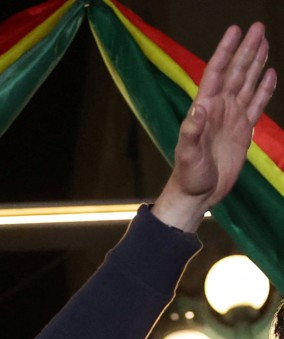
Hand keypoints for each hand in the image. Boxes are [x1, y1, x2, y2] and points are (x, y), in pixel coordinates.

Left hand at [153, 22, 276, 231]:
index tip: (234, 31)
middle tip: (257, 27)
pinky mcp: (242, 130)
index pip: (216, 73)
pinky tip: (270, 74)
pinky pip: (256, 104)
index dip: (225, 52)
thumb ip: (191, 131)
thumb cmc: (188, 175)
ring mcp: (231, 118)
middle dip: (246, 50)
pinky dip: (264, 89)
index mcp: (205, 109)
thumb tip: (199, 107)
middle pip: (235, 72)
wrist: (198, 193)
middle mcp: (218, 108)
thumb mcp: (187, 154)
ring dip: (255, 63)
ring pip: (247, 83)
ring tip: (263, 42)